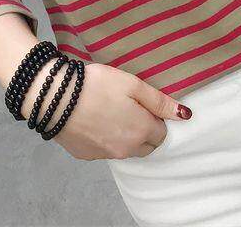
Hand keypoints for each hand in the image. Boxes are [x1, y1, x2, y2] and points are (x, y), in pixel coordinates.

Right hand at [25, 60, 191, 159]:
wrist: (54, 97)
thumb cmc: (96, 85)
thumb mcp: (132, 85)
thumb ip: (160, 101)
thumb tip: (185, 115)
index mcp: (140, 132)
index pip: (162, 133)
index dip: (155, 117)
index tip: (143, 103)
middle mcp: (125, 150)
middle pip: (146, 145)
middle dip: (144, 130)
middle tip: (129, 106)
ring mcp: (104, 155)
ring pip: (125, 149)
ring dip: (124, 135)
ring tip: (110, 110)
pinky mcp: (86, 155)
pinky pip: (104, 149)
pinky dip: (104, 138)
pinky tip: (94, 119)